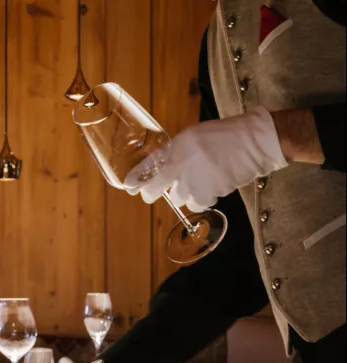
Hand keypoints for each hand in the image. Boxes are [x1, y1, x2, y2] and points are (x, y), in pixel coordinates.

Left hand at [138, 106, 287, 211]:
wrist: (253, 142)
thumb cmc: (224, 135)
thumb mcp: (192, 136)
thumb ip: (174, 152)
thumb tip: (159, 167)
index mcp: (175, 149)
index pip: (145, 170)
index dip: (135, 182)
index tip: (132, 188)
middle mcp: (179, 167)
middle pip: (154, 192)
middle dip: (152, 194)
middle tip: (155, 193)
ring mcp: (193, 183)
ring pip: (177, 199)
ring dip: (183, 194)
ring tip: (197, 181)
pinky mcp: (207, 194)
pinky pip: (196, 204)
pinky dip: (201, 199)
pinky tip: (210, 187)